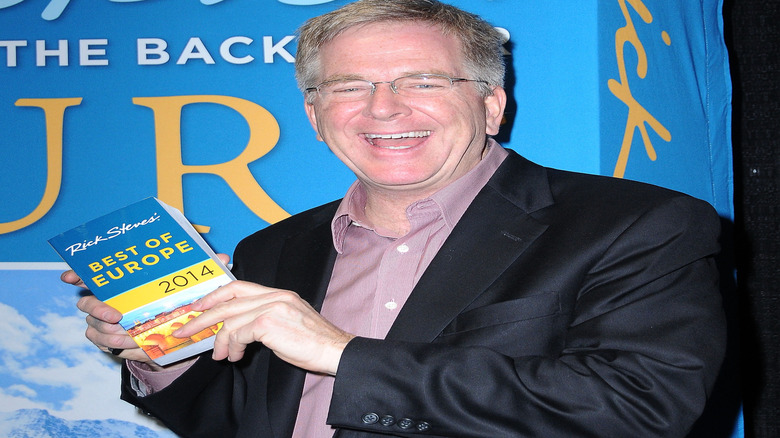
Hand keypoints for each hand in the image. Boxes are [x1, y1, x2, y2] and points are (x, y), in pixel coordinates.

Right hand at [64, 252, 229, 367]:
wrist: (172, 332)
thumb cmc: (175, 301)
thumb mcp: (190, 286)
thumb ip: (203, 272)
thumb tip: (223, 258)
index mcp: (122, 284)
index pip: (93, 275)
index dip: (78, 274)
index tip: (70, 276)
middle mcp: (108, 300)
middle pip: (88, 303)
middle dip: (97, 308)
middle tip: (117, 314)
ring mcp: (105, 322)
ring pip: (94, 326)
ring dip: (109, 331)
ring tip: (127, 334)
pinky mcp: (110, 341)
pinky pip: (102, 344)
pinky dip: (113, 345)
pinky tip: (127, 345)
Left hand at [173, 281, 354, 374]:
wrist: (334, 350)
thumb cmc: (314, 343)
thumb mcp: (288, 323)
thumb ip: (265, 320)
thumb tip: (239, 333)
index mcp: (279, 294)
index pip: (239, 286)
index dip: (215, 295)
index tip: (199, 306)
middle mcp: (274, 295)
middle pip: (228, 300)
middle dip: (203, 317)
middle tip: (185, 330)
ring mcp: (271, 307)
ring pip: (229, 319)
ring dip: (219, 341)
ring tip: (220, 356)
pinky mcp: (268, 323)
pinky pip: (238, 333)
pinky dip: (232, 347)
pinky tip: (236, 357)